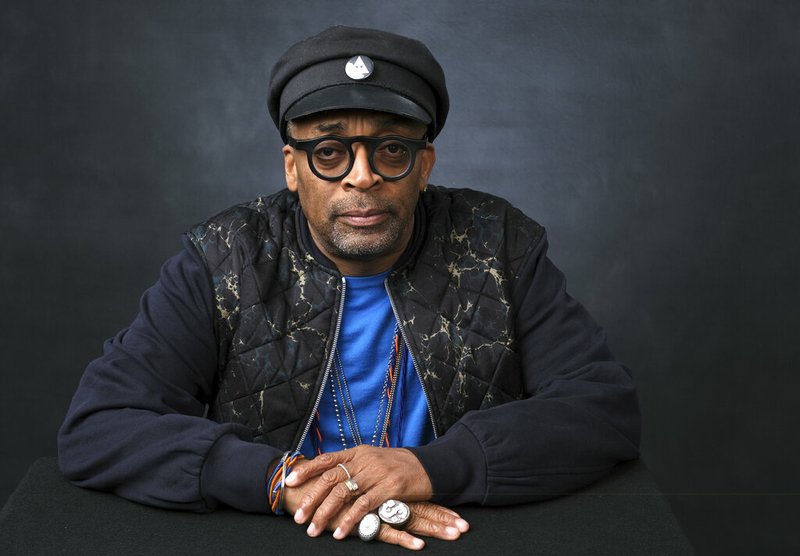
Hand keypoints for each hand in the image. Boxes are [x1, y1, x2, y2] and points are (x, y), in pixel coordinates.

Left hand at [284, 445, 467, 545]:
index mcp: (359, 453)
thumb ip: (353, 466)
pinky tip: (340, 532)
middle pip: (331, 478)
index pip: (328, 459)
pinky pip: (364, 506)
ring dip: (325, 513)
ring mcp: (377, 473)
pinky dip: (350, 520)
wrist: (428, 466)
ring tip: (313, 529)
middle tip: (298, 516)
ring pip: (343, 493)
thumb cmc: (398, 466)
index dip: (307, 469)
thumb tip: (329, 474)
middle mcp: (365, 461)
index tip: (289, 481)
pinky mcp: (390, 488)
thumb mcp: (374, 459)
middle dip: (312, 498)